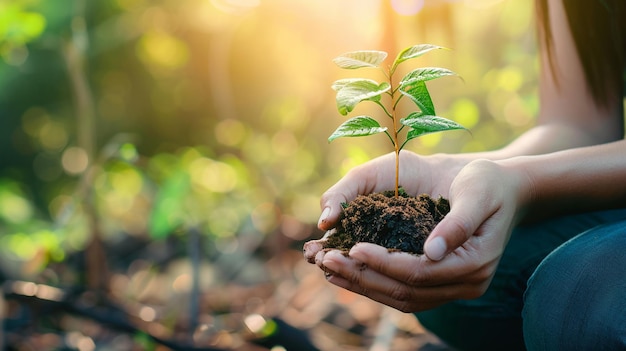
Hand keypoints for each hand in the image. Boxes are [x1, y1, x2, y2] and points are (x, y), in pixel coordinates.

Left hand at [304, 158, 527, 311]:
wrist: (505, 188)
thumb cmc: (489, 183)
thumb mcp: (477, 193)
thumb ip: (458, 223)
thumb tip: (430, 253)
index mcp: (475, 263)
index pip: (420, 273)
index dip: (384, 262)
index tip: (353, 246)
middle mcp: (466, 283)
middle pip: (407, 292)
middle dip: (364, 276)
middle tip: (326, 259)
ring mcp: (455, 286)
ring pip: (403, 298)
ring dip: (364, 284)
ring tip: (329, 268)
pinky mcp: (442, 281)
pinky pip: (406, 291)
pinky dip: (376, 282)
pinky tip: (350, 271)